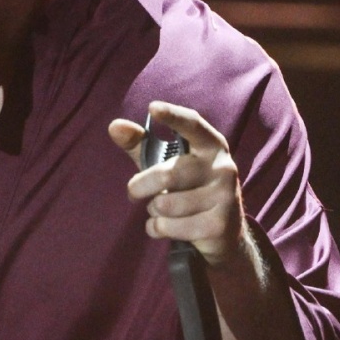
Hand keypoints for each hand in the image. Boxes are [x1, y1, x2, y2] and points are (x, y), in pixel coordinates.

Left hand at [109, 101, 249, 266]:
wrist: (222, 231)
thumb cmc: (187, 188)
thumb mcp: (165, 163)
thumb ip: (139, 144)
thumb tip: (114, 126)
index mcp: (211, 145)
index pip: (192, 125)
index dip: (173, 116)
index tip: (153, 108)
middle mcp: (223, 167)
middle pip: (167, 175)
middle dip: (140, 187)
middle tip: (133, 193)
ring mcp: (224, 197)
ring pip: (165, 205)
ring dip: (152, 211)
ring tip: (160, 210)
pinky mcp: (218, 225)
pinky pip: (170, 227)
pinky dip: (156, 228)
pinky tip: (165, 227)